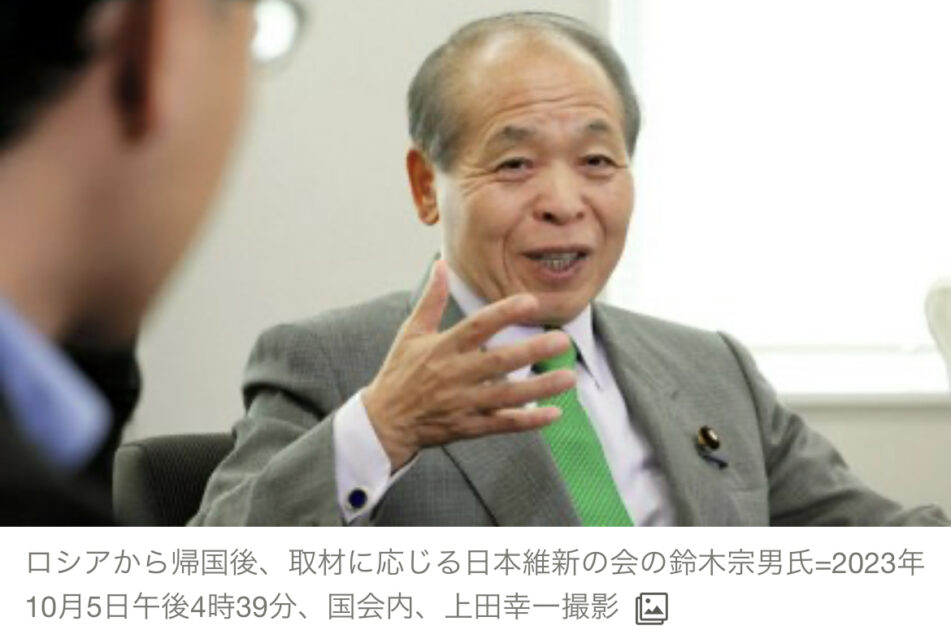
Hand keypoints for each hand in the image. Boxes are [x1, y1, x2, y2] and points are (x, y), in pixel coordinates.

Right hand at [362, 261, 575, 469]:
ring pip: (507, 395)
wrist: (384, 422)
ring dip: (540, 387)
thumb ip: (432, 300)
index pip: (477, 327)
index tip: (530, 301)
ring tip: (569, 377)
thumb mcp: (411, 333)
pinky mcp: (468, 427)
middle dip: (532, 351)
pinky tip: (553, 413)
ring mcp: (463, 403)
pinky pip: (502, 424)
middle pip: (499, 361)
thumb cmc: (399, 373)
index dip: (504, 313)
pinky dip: (528, 421)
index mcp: (443, 348)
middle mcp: (455, 375)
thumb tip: (440, 264)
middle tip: (563, 340)